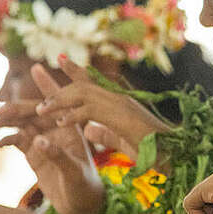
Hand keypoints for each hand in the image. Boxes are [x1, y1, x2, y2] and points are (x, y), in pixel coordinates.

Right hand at [0, 86, 104, 213]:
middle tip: (0, 109)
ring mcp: (45, 142)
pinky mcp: (35, 155)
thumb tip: (39, 141)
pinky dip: (8, 140)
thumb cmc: (86, 188)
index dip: (49, 85)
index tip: (36, 68)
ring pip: (25, 125)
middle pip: (36, 113)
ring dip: (9, 122)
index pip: (60, 103)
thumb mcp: (74, 172)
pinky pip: (19, 142)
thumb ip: (57, 156)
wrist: (82, 207)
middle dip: (19, 109)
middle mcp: (58, 132)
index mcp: (72, 129)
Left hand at [34, 56, 166, 158]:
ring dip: (61, 100)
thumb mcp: (122, 141)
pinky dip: (73, 116)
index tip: (62, 59)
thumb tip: (87, 130)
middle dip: (61, 83)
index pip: (95, 81)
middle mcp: (120, 98)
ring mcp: (121, 105)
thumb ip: (104, 133)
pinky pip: (90, 112)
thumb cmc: (153, 150)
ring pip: (83, 94)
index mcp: (120, 102)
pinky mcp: (120, 117)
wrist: (174, 154)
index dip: (77, 70)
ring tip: (42, 109)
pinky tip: (60, 123)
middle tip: (39, 84)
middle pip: (84, 84)